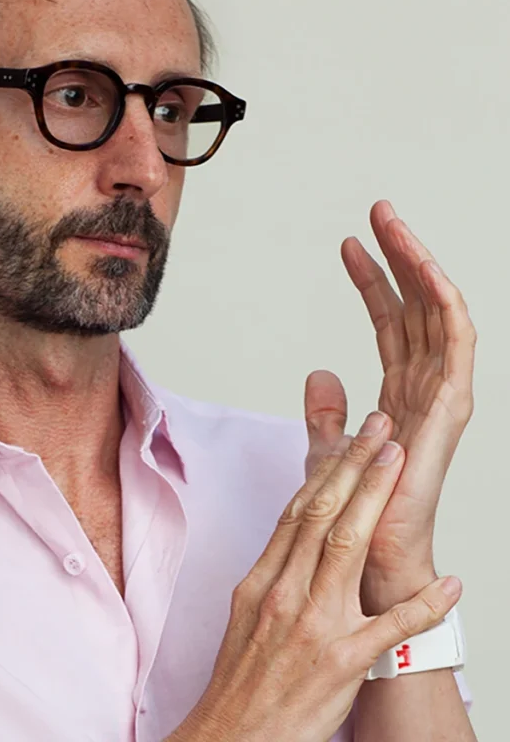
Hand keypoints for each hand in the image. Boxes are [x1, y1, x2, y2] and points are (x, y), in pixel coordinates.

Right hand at [167, 416, 460, 741]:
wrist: (234, 735)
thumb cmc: (242, 679)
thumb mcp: (246, 610)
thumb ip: (273, 567)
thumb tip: (294, 531)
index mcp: (264, 578)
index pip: (298, 510)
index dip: (328, 469)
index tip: (352, 436)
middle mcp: (287, 592)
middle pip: (322, 515)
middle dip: (354, 465)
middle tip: (380, 428)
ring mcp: (315, 625)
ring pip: (346, 549)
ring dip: (374, 499)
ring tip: (398, 462)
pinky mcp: (342, 662)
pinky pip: (390, 630)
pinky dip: (422, 605)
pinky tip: (449, 584)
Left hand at [304, 200, 475, 611]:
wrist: (370, 563)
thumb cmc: (355, 517)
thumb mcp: (329, 452)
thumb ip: (328, 414)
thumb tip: (319, 373)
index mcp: (400, 396)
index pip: (390, 324)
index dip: (373, 282)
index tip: (349, 244)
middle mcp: (425, 392)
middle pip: (417, 309)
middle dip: (400, 257)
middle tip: (378, 211)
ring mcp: (440, 400)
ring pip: (437, 315)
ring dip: (419, 265)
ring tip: (392, 223)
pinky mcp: (448, 413)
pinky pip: (455, 348)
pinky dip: (444, 306)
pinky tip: (426, 271)